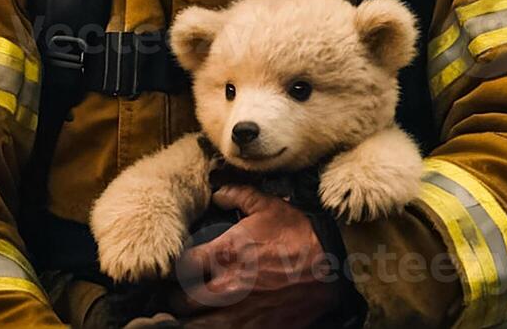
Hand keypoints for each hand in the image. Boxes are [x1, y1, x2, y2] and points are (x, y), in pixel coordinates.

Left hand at [161, 185, 345, 327]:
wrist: (331, 269)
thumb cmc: (299, 236)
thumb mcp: (269, 206)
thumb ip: (238, 194)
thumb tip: (217, 192)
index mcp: (223, 254)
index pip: (180, 265)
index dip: (176, 266)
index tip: (180, 266)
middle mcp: (224, 287)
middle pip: (180, 301)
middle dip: (177, 298)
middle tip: (182, 292)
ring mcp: (238, 313)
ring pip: (195, 325)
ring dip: (190, 318)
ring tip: (194, 313)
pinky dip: (214, 328)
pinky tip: (217, 321)